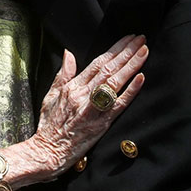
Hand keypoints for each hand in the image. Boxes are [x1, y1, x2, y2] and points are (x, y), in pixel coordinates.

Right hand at [3, 34, 146, 186]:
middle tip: (141, 38)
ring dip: (131, 65)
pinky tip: (140, 78)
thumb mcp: (50, 95)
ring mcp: (93, 109)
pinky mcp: (101, 124)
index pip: (97, 62)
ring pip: (115, 82)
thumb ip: (63, 74)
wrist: (47, 152)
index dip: (114, 49)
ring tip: (144, 51)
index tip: (127, 39)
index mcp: (72, 87)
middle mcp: (83, 95)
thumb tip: (69, 53)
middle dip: (127, 52)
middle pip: (109, 68)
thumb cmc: (49, 126)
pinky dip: (130, 90)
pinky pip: (118, 105)